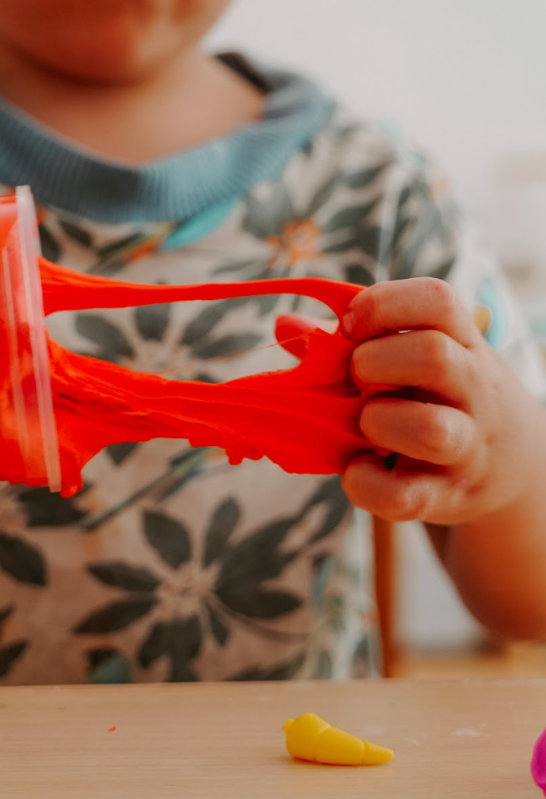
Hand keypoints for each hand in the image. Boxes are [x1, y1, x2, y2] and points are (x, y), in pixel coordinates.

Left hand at [341, 277, 541, 525]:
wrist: (515, 464)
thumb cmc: (442, 395)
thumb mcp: (419, 358)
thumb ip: (352, 341)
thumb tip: (283, 324)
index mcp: (463, 343)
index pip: (438, 301)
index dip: (383, 304)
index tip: (351, 324)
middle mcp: (475, 390)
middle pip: (434, 356)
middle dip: (374, 361)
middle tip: (356, 375)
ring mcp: (468, 446)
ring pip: (430, 429)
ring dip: (378, 421)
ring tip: (364, 423)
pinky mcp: (451, 497)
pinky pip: (406, 497)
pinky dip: (368, 485)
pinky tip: (358, 470)